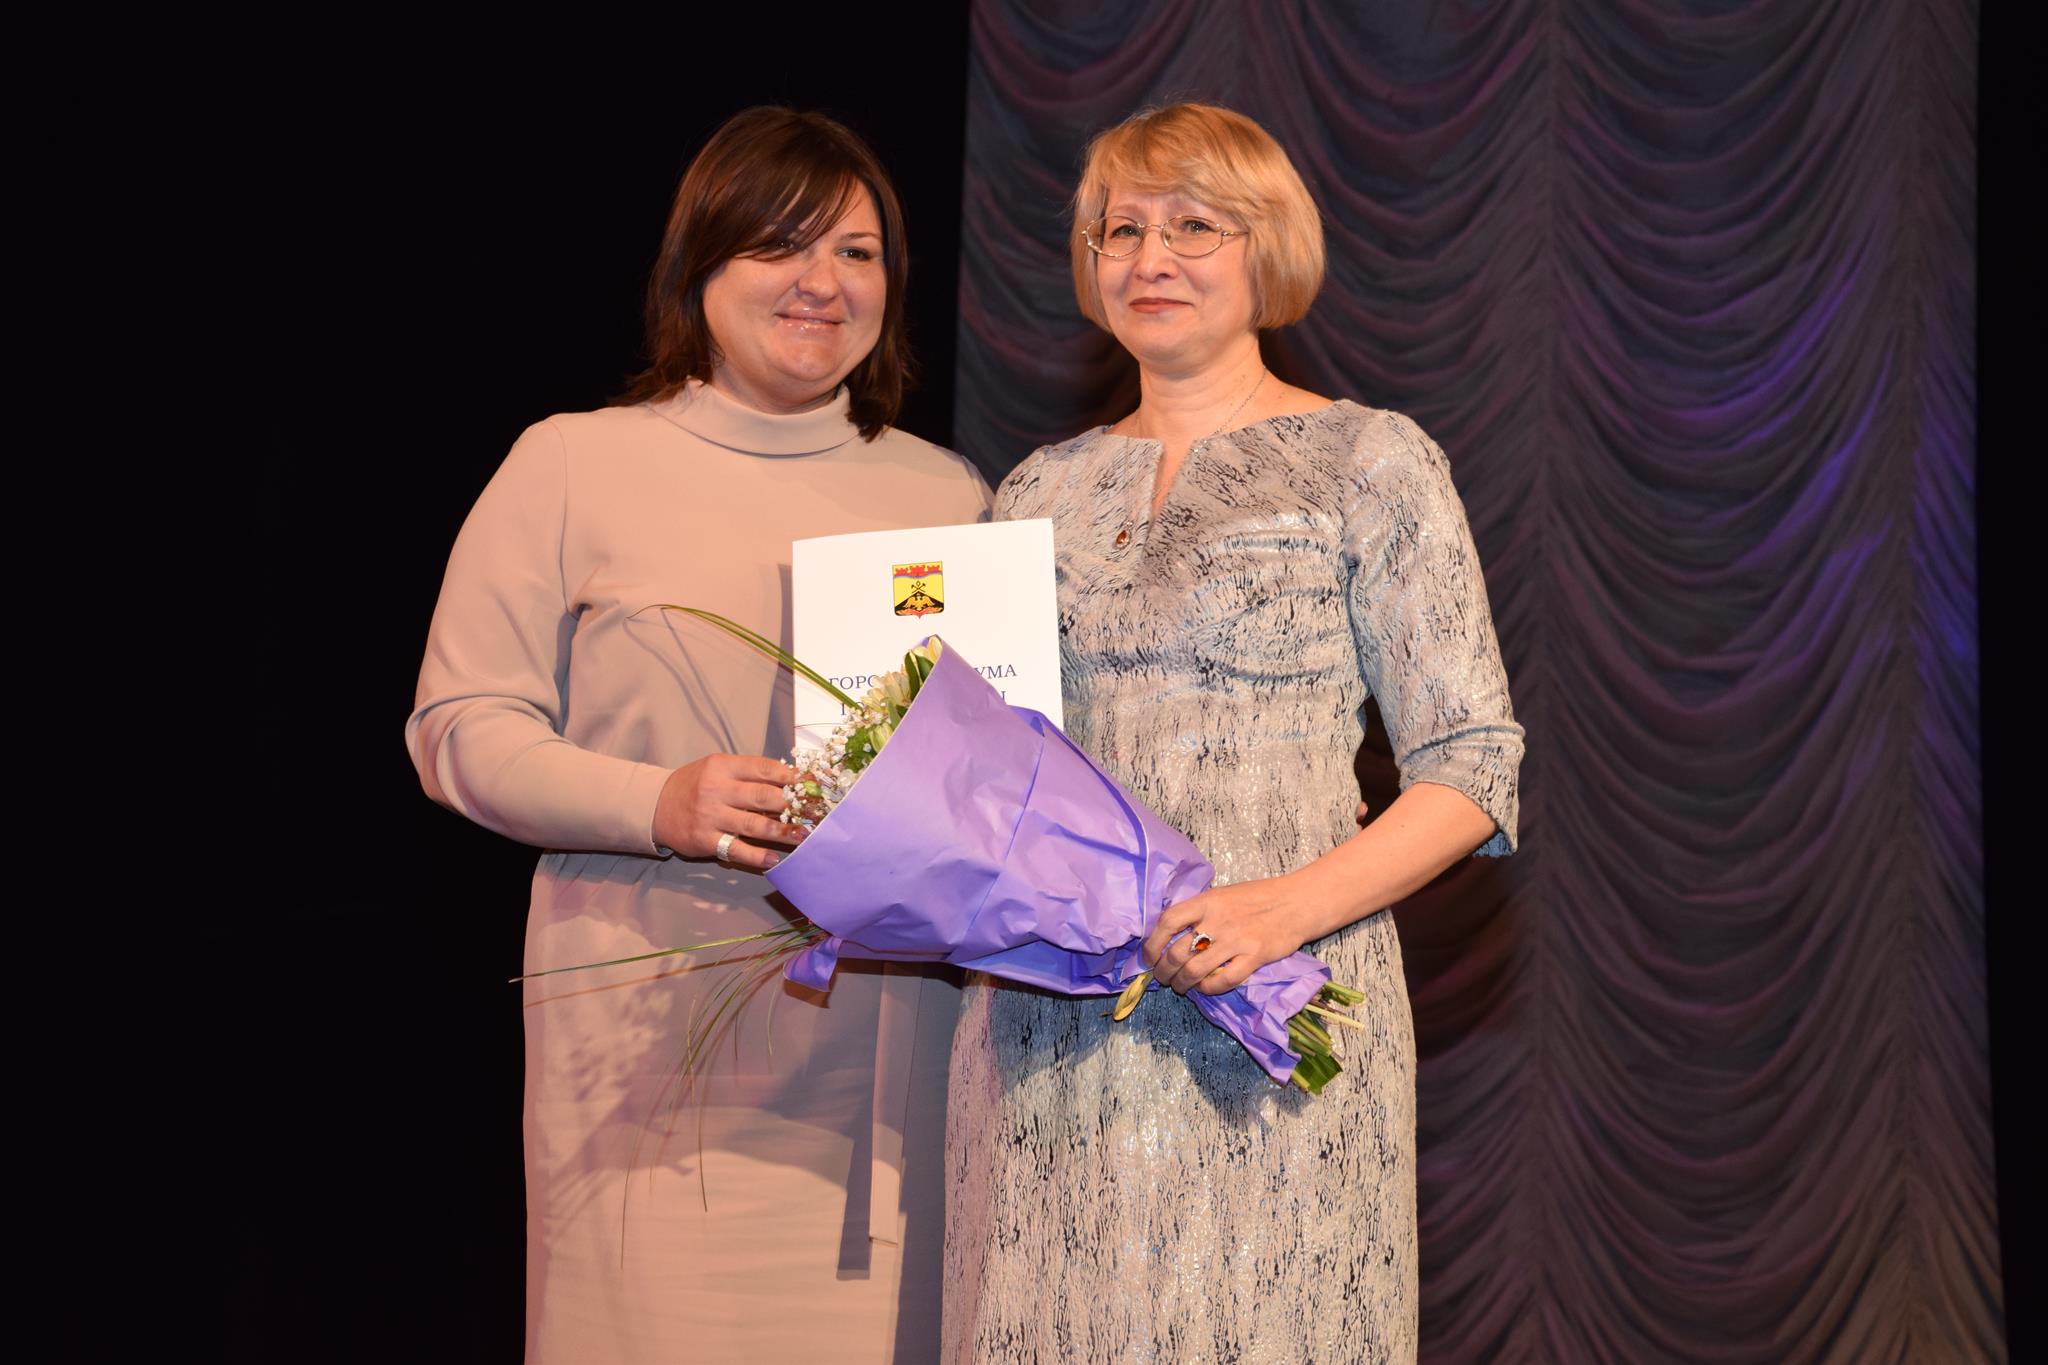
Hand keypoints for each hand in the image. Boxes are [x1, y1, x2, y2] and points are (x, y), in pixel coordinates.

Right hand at [653, 754, 805, 871]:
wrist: (655, 805)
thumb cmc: (695, 784)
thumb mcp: (718, 768)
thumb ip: (749, 773)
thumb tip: (792, 780)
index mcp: (724, 766)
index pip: (765, 769)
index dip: (794, 778)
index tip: (816, 785)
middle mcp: (717, 789)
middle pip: (764, 797)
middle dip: (795, 805)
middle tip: (818, 813)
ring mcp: (711, 816)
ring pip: (754, 825)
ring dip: (783, 832)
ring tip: (804, 836)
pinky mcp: (705, 840)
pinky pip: (735, 849)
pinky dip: (756, 856)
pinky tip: (774, 860)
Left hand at [1141, 876, 1310, 996]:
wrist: (1297, 903)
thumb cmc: (1259, 897)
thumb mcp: (1223, 894)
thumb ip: (1200, 911)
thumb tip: (1171, 932)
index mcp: (1207, 901)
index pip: (1168, 921)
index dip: (1152, 943)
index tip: (1149, 957)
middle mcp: (1218, 920)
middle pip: (1177, 952)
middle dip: (1164, 971)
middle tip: (1164, 978)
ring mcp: (1236, 940)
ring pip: (1195, 970)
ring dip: (1182, 984)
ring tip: (1181, 987)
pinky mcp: (1254, 957)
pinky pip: (1224, 981)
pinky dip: (1209, 989)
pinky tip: (1205, 988)